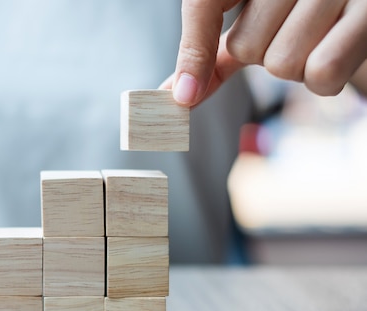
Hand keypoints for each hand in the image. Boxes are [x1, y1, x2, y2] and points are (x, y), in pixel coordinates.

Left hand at [161, 0, 366, 106]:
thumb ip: (211, 50)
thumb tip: (177, 94)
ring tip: (318, 33)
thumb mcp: (253, 17)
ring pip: (281, 64)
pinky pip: (321, 73)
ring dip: (296, 66)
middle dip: (266, 53)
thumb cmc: (296, 8)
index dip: (195, 52)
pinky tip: (336, 49)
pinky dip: (323, 79)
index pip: (204, 4)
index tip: (184, 98)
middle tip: (292, 28)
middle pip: (246, 47)